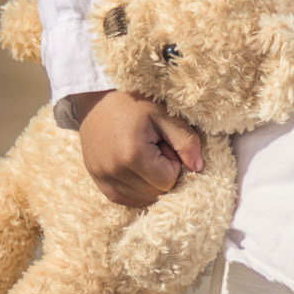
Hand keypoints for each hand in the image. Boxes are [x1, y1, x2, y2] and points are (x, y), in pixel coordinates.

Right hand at [74, 89, 203, 207]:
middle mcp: (114, 171)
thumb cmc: (135, 101)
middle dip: (161, 173)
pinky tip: (135, 168)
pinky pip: (121, 198)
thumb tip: (198, 167)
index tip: (165, 143)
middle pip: (154, 192)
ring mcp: (102, 176)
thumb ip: (186, 141)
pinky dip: (134, 189)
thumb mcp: (165, 115)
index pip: (167, 181)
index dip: (172, 164)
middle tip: (154, 147)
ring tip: (142, 153)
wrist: (98, 95)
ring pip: (139, 198)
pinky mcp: (96, 178)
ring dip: (147, 180)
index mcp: (132, 155)